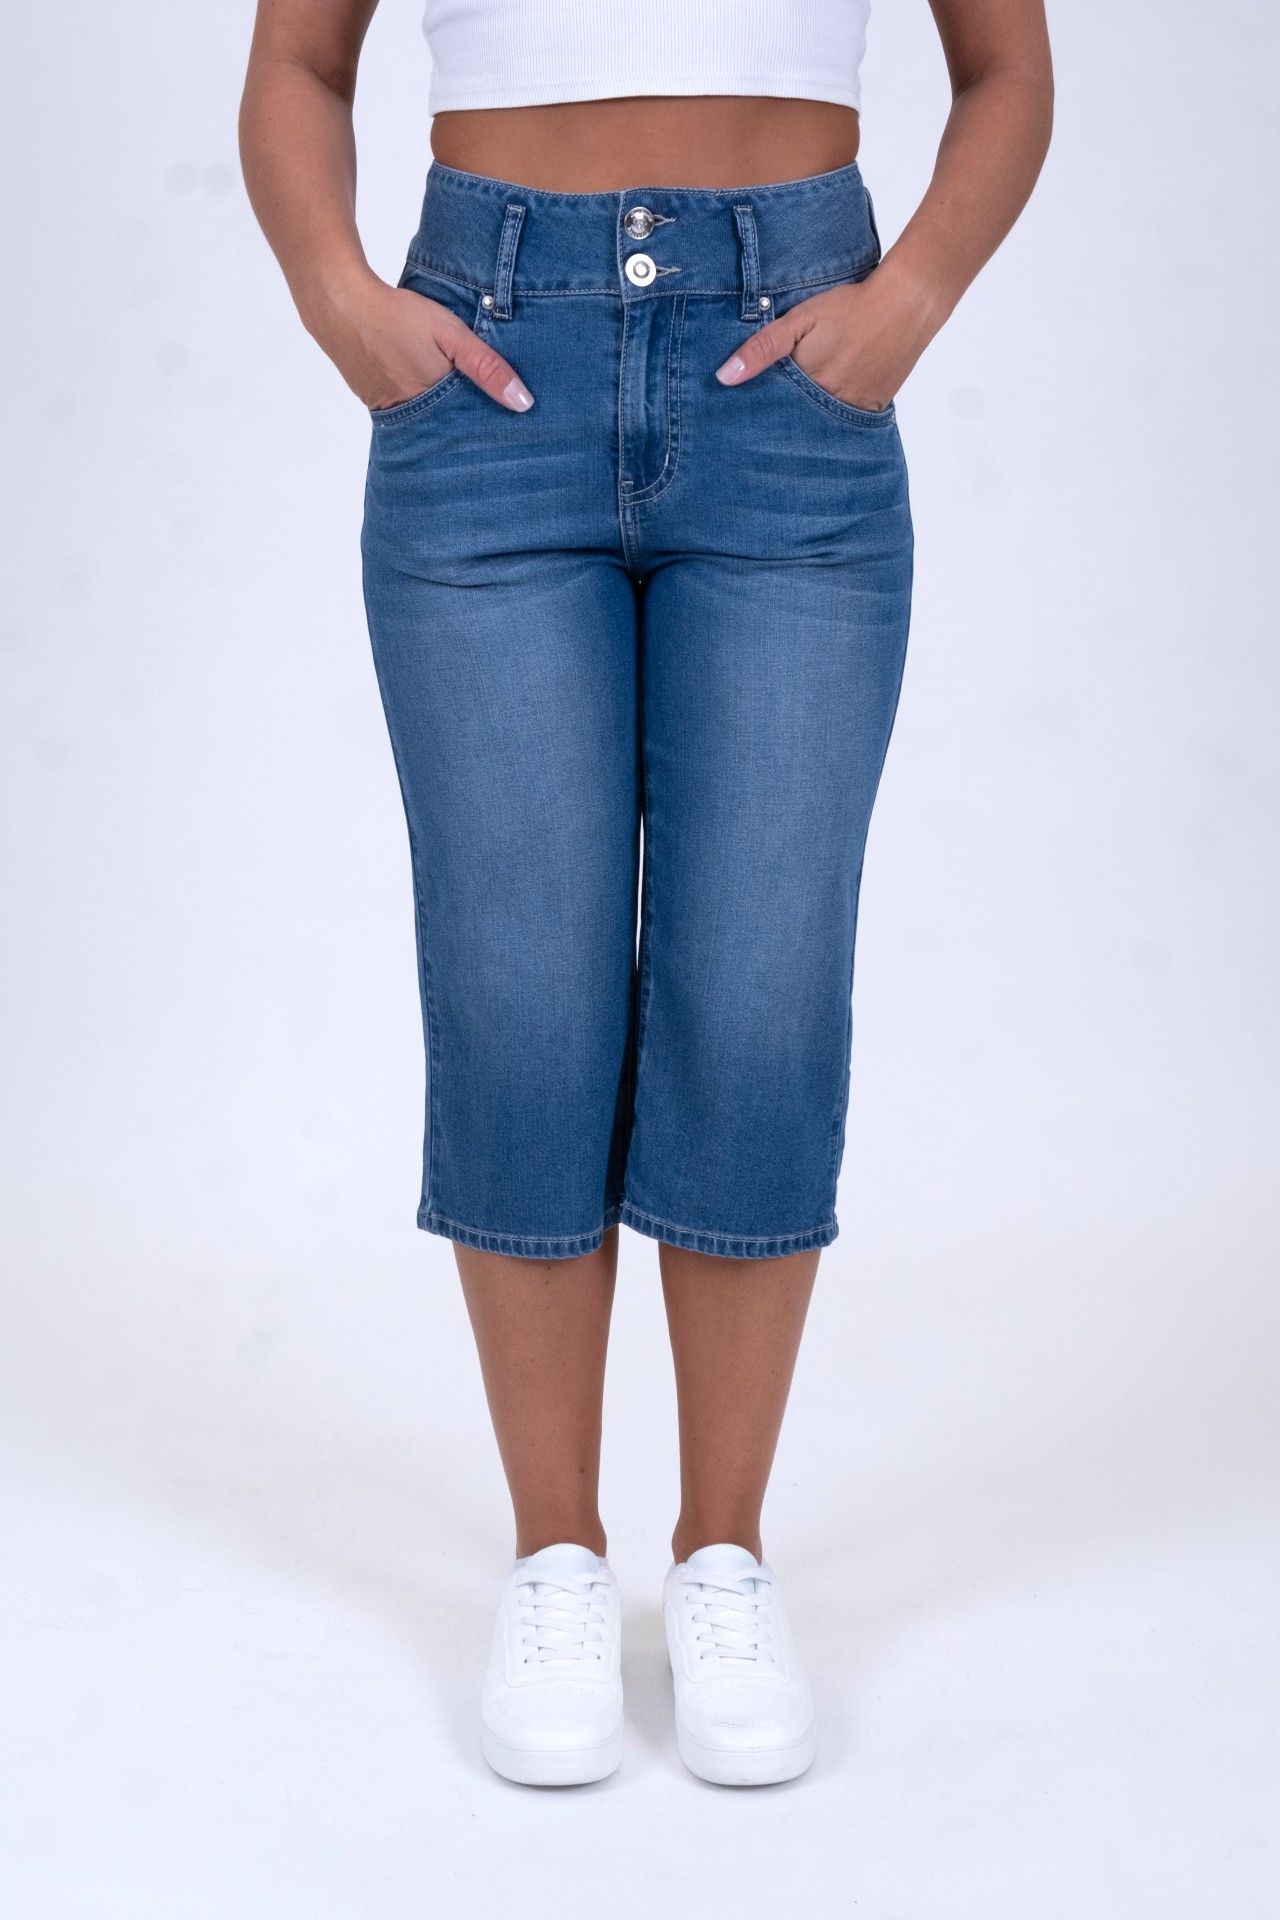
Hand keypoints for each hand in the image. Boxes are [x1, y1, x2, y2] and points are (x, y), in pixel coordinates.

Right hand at [310, 273, 533, 411]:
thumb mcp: (450, 334)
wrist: (340, 305)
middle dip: (469, 427)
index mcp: (433, 408)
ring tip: (466, 409)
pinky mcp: (375, 401)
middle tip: (495, 426)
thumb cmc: (398, 317)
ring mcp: (390, 413)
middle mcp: (411, 419)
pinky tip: (432, 392)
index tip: (512, 431)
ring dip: (445, 416)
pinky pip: (408, 412)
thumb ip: (486, 366)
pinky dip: (423, 405)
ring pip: (428, 423)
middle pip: (449, 431)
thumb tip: (523, 403)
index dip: (489, 428)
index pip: (470, 431)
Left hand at [715, 258, 937, 412]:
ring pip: (819, 429)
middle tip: (759, 433)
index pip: (771, 412)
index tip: (740, 420)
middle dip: (779, 426)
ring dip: (806, 426)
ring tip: (791, 426)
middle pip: (795, 425)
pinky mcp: (871, 410)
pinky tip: (821, 416)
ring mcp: (853, 410)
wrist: (907, 304)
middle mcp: (830, 405)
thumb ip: (763, 348)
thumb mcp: (800, 320)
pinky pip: (844, 426)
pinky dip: (831, 423)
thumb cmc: (851, 308)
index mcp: (807, 385)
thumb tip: (725, 377)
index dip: (756, 414)